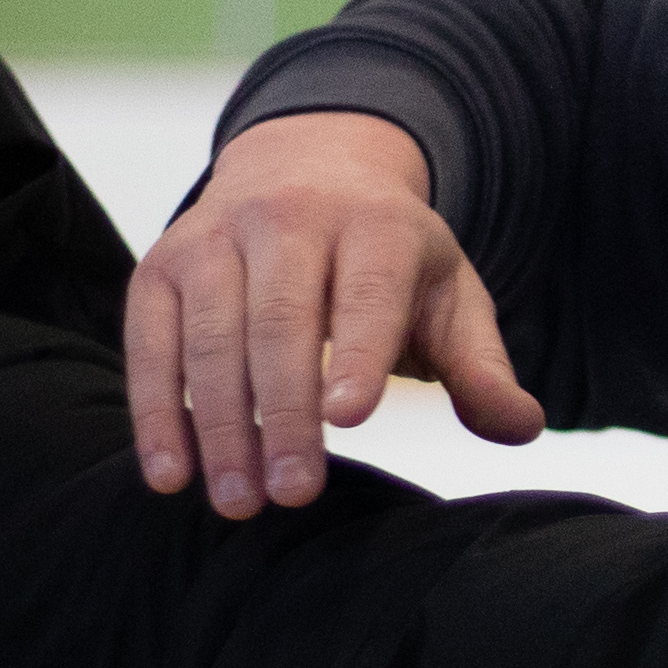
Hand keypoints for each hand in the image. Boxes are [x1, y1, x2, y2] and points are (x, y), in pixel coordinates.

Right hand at [122, 112, 544, 516]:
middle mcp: (287, 217)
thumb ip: (480, 365)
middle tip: (292, 495)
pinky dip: (156, 411)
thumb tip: (518, 427)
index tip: (347, 418)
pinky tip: (171, 475)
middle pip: (280, 320)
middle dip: (282, 412)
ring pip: (211, 334)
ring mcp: (214, 236)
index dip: (357, 352)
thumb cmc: (386, 257)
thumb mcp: (449, 296)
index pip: (366, 292)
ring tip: (238, 503)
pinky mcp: (161, 264)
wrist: (304, 164)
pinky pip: (149, 341)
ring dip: (219, 425)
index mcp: (375, 224)